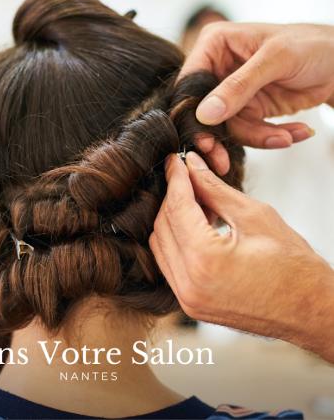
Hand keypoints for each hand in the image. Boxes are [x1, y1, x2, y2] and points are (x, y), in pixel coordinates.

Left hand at [149, 151, 333, 362]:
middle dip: (173, 197)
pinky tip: (196, 226)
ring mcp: (188, 298)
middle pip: (163, 226)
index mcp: (205, 261)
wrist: (312, 312)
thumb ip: (215, 189)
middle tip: (188, 178)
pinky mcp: (191, 304)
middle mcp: (189, 284)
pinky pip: (169, 264)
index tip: (176, 161)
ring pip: (161, 245)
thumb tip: (192, 165)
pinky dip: (177, 241)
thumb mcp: (255, 216)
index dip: (176, 179)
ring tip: (197, 202)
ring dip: (173, 219)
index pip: (177, 208)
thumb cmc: (295, 267)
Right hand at [182, 23, 333, 173]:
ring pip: (227, 127)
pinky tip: (296, 133)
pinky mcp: (246, 110)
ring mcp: (230, 92)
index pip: (190, 83)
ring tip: (288, 136)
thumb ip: (239, 86)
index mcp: (214, 45)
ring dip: (257, 137)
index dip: (192, 113)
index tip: (204, 139)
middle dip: (220, 136)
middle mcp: (216, 68)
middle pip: (202, 111)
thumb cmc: (311, 45)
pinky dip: (270, 137)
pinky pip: (247, 132)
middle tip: (223, 160)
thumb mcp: (276, 59)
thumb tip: (205, 113)